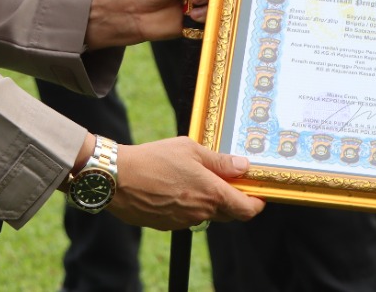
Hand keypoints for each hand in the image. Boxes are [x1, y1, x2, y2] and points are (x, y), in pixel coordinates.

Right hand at [108, 137, 263, 229]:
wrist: (118, 178)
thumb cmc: (154, 159)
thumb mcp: (191, 150)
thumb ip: (220, 161)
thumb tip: (243, 167)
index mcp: (211, 193)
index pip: (246, 209)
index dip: (256, 203)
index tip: (258, 193)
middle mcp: (201, 212)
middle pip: (229, 213)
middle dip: (233, 199)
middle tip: (226, 180)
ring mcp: (184, 222)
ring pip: (207, 214)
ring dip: (208, 201)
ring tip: (193, 178)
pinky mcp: (168, 226)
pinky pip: (187, 217)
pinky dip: (188, 205)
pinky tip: (175, 187)